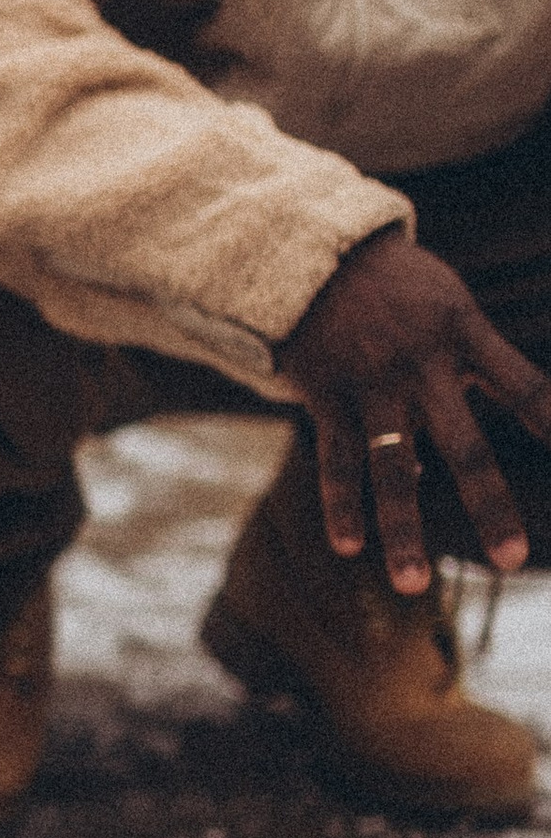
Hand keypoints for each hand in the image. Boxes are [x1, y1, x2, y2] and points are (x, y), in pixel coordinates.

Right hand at [282, 227, 550, 588]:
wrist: (310, 252)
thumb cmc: (398, 290)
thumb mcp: (447, 311)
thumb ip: (466, 374)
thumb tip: (458, 456)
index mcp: (465, 334)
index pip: (527, 388)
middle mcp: (422, 363)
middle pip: (465, 446)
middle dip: (489, 506)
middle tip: (514, 560)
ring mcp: (371, 382)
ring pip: (392, 468)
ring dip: (404, 530)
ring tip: (415, 585)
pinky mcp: (325, 394)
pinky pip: (336, 459)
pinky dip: (342, 504)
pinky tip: (351, 547)